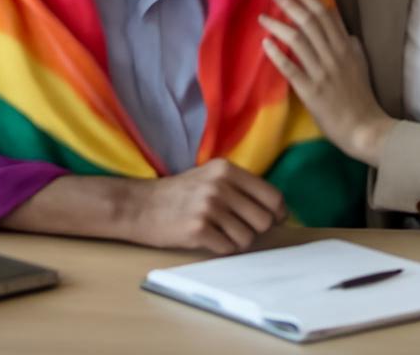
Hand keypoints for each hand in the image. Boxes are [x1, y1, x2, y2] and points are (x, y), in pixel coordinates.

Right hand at [129, 159, 285, 254]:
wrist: (141, 206)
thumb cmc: (180, 194)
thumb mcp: (211, 177)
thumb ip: (240, 188)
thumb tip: (278, 211)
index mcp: (227, 169)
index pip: (272, 195)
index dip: (278, 213)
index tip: (274, 220)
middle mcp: (220, 185)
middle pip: (264, 220)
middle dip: (256, 229)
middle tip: (238, 228)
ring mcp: (209, 206)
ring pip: (247, 238)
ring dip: (237, 241)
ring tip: (218, 232)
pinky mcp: (198, 228)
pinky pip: (228, 248)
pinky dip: (222, 248)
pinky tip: (207, 239)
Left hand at [261, 0, 393, 165]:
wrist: (365, 128)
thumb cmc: (361, 96)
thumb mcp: (360, 63)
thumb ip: (350, 42)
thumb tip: (340, 23)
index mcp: (346, 47)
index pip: (324, 14)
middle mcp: (334, 56)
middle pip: (309, 22)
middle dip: (290, 5)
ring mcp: (322, 73)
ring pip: (298, 41)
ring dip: (278, 26)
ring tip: (263, 17)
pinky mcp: (311, 91)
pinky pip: (291, 69)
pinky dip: (277, 54)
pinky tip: (265, 44)